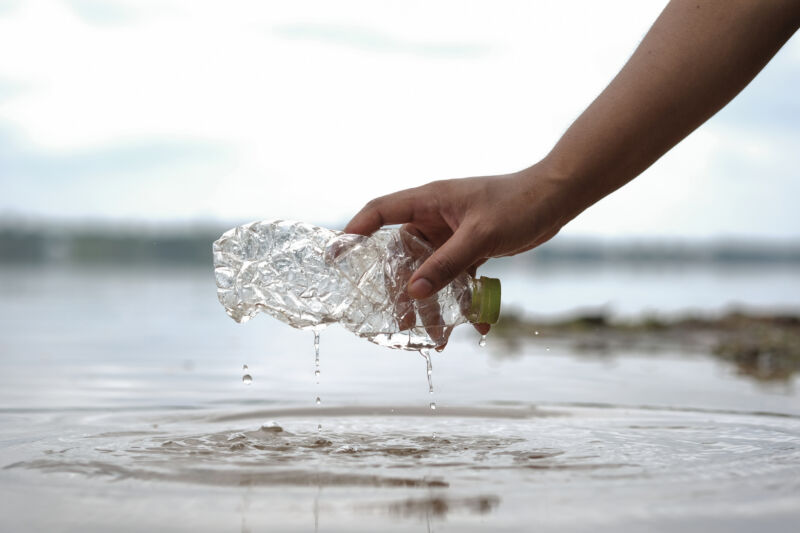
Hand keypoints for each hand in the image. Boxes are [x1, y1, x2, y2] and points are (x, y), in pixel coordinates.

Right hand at [345, 162, 570, 333]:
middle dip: (403, 291)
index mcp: (429, 201)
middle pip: (404, 256)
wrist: (557, 197)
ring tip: (438, 338)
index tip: (335, 255)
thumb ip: (446, 265)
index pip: (380, 212)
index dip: (355, 232)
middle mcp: (435, 218)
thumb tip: (412, 293)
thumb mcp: (480, 236)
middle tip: (401, 322)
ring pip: (431, 273)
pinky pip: (457, 278)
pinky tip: (475, 326)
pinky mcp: (470, 248)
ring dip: (435, 305)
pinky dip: (463, 301)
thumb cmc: (519, 203)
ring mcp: (452, 234)